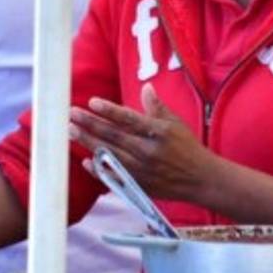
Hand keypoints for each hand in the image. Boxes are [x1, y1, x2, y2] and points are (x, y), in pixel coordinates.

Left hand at [68, 83, 214, 199]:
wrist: (200, 179)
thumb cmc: (187, 147)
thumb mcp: (175, 123)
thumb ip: (157, 107)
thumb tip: (145, 87)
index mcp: (158, 133)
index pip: (128, 119)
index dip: (109, 110)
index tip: (92, 101)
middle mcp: (148, 151)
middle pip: (113, 136)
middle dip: (90, 124)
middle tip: (71, 114)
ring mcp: (142, 170)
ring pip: (109, 155)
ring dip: (88, 142)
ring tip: (71, 131)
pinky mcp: (139, 185)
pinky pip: (114, 177)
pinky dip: (99, 169)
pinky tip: (85, 161)